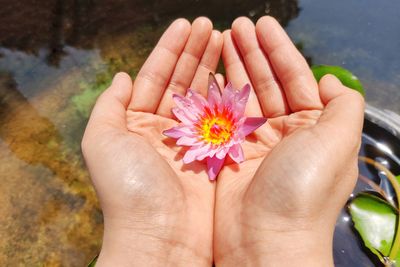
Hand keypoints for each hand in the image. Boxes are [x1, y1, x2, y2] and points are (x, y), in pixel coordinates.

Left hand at [82, 18, 221, 265]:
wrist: (161, 237)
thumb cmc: (128, 189)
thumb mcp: (102, 140)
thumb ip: (109, 105)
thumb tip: (122, 76)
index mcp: (137, 125)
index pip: (156, 77)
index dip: (170, 50)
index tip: (187, 25)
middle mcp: (165, 131)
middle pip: (182, 82)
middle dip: (195, 52)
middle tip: (210, 26)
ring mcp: (193, 143)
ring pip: (205, 96)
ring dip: (213, 67)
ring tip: (224, 38)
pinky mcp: (216, 157)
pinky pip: (223, 120)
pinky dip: (229, 96)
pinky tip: (234, 73)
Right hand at [214, 16, 363, 265]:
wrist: (265, 242)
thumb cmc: (303, 192)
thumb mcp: (338, 142)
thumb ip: (343, 106)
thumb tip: (332, 81)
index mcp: (313, 127)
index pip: (296, 77)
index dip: (279, 49)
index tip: (262, 25)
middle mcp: (285, 133)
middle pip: (267, 82)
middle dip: (253, 52)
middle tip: (236, 26)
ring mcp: (255, 144)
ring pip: (243, 96)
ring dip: (235, 67)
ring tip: (222, 39)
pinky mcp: (229, 156)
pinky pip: (222, 118)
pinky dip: (216, 95)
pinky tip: (211, 74)